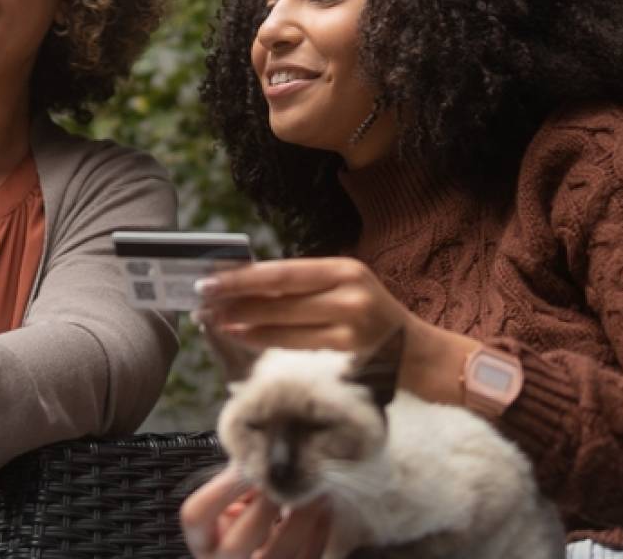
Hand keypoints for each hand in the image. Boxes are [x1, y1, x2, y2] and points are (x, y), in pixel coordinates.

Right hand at [181, 467, 331, 558]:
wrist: (261, 550)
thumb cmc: (248, 519)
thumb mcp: (231, 501)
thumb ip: (239, 483)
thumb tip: (260, 452)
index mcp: (204, 540)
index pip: (196, 515)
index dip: (220, 488)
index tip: (246, 464)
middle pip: (236, 543)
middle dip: (264, 507)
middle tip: (286, 479)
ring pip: (279, 553)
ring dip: (301, 517)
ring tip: (315, 488)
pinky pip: (308, 558)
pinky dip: (319, 532)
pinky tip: (324, 508)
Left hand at [196, 257, 481, 405]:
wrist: (420, 354)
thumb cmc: (373, 321)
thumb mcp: (346, 291)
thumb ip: (306, 287)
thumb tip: (246, 284)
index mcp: (344, 269)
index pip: (283, 271)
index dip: (243, 275)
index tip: (211, 278)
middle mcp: (350, 290)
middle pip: (280, 294)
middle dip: (235, 297)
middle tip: (202, 299)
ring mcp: (352, 322)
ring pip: (285, 321)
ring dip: (244, 321)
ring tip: (214, 319)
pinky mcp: (351, 350)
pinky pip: (297, 344)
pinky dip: (265, 339)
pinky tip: (242, 336)